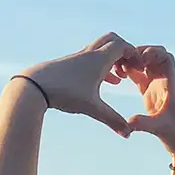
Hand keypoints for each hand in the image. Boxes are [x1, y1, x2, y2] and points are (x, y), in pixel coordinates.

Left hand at [19, 33, 134, 136]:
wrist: (34, 85)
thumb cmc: (64, 93)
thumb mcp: (91, 108)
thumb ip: (112, 120)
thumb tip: (128, 134)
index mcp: (98, 60)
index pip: (122, 46)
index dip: (134, 54)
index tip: (140, 68)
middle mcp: (89, 54)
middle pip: (112, 40)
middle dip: (125, 51)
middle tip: (131, 68)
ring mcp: (78, 57)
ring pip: (101, 49)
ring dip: (113, 59)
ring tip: (121, 77)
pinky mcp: (70, 64)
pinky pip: (91, 59)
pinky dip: (102, 66)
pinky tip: (105, 82)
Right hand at [119, 46, 174, 164]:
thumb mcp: (160, 128)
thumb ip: (144, 124)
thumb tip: (128, 123)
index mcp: (171, 85)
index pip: (166, 58)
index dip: (153, 53)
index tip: (139, 59)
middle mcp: (165, 83)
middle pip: (154, 56)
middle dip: (139, 53)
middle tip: (124, 60)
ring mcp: (157, 88)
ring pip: (145, 65)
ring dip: (132, 61)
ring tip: (118, 67)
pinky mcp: (150, 96)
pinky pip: (139, 77)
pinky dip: (129, 72)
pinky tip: (118, 75)